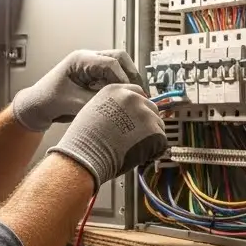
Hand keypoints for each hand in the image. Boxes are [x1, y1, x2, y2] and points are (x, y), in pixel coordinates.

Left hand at [11, 49, 142, 130]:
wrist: (35, 106)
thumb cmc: (47, 101)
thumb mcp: (73, 103)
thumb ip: (97, 101)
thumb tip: (119, 102)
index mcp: (81, 59)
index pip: (111, 62)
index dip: (123, 79)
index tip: (129, 93)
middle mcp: (88, 59)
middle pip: (119, 58)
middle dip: (131, 74)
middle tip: (138, 92)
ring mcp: (91, 66)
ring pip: (119, 65)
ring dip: (127, 79)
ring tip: (133, 95)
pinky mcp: (93, 76)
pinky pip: (113, 76)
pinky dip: (121, 85)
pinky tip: (123, 98)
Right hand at [48, 84, 168, 191]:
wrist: (86, 154)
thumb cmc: (83, 139)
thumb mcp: (93, 110)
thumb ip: (111, 106)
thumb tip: (121, 114)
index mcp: (116, 90)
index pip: (138, 93)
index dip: (139, 108)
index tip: (139, 117)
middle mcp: (133, 98)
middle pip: (150, 107)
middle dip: (146, 122)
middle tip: (136, 137)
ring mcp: (145, 113)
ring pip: (158, 125)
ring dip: (151, 137)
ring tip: (134, 147)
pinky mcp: (154, 130)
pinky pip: (161, 141)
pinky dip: (155, 151)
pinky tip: (141, 155)